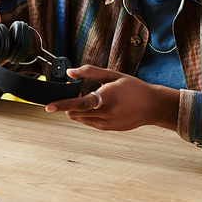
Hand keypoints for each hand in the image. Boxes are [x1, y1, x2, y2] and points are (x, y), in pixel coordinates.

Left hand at [45, 65, 178, 131]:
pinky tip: (96, 106)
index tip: (49, 106)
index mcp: (109, 97)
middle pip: (76, 112)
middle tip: (77, 91)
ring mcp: (107, 123)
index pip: (81, 103)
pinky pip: (88, 122)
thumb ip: (90, 72)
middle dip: (69, 104)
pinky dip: (85, 114)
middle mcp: (107, 113)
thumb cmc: (133, 88)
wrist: (152, 106)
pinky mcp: (107, 129)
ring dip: (76, 109)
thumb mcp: (113, 75)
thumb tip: (70, 72)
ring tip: (89, 97)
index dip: (64, 104)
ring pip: (80, 119)